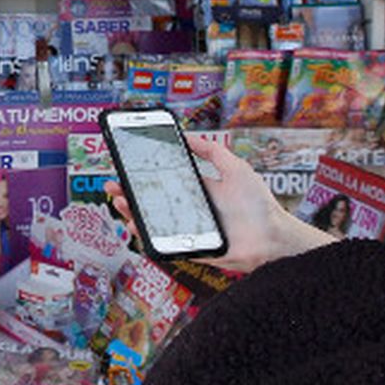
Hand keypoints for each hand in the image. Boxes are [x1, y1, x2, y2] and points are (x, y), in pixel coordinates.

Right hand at [104, 134, 337, 273]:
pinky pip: (162, 244)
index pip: (163, 181)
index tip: (126, 165)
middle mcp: (189, 210)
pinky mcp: (189, 248)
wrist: (271, 236)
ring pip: (151, 223)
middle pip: (151, 202)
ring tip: (120, 203)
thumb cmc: (257, 203)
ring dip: (132, 213)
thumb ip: (210, 151)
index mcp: (196, 191)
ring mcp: (187, 230)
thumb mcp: (233, 167)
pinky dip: (146, 237)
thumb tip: (185, 136)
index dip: (143, 175)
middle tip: (112, 185)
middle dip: (129, 193)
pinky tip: (135, 226)